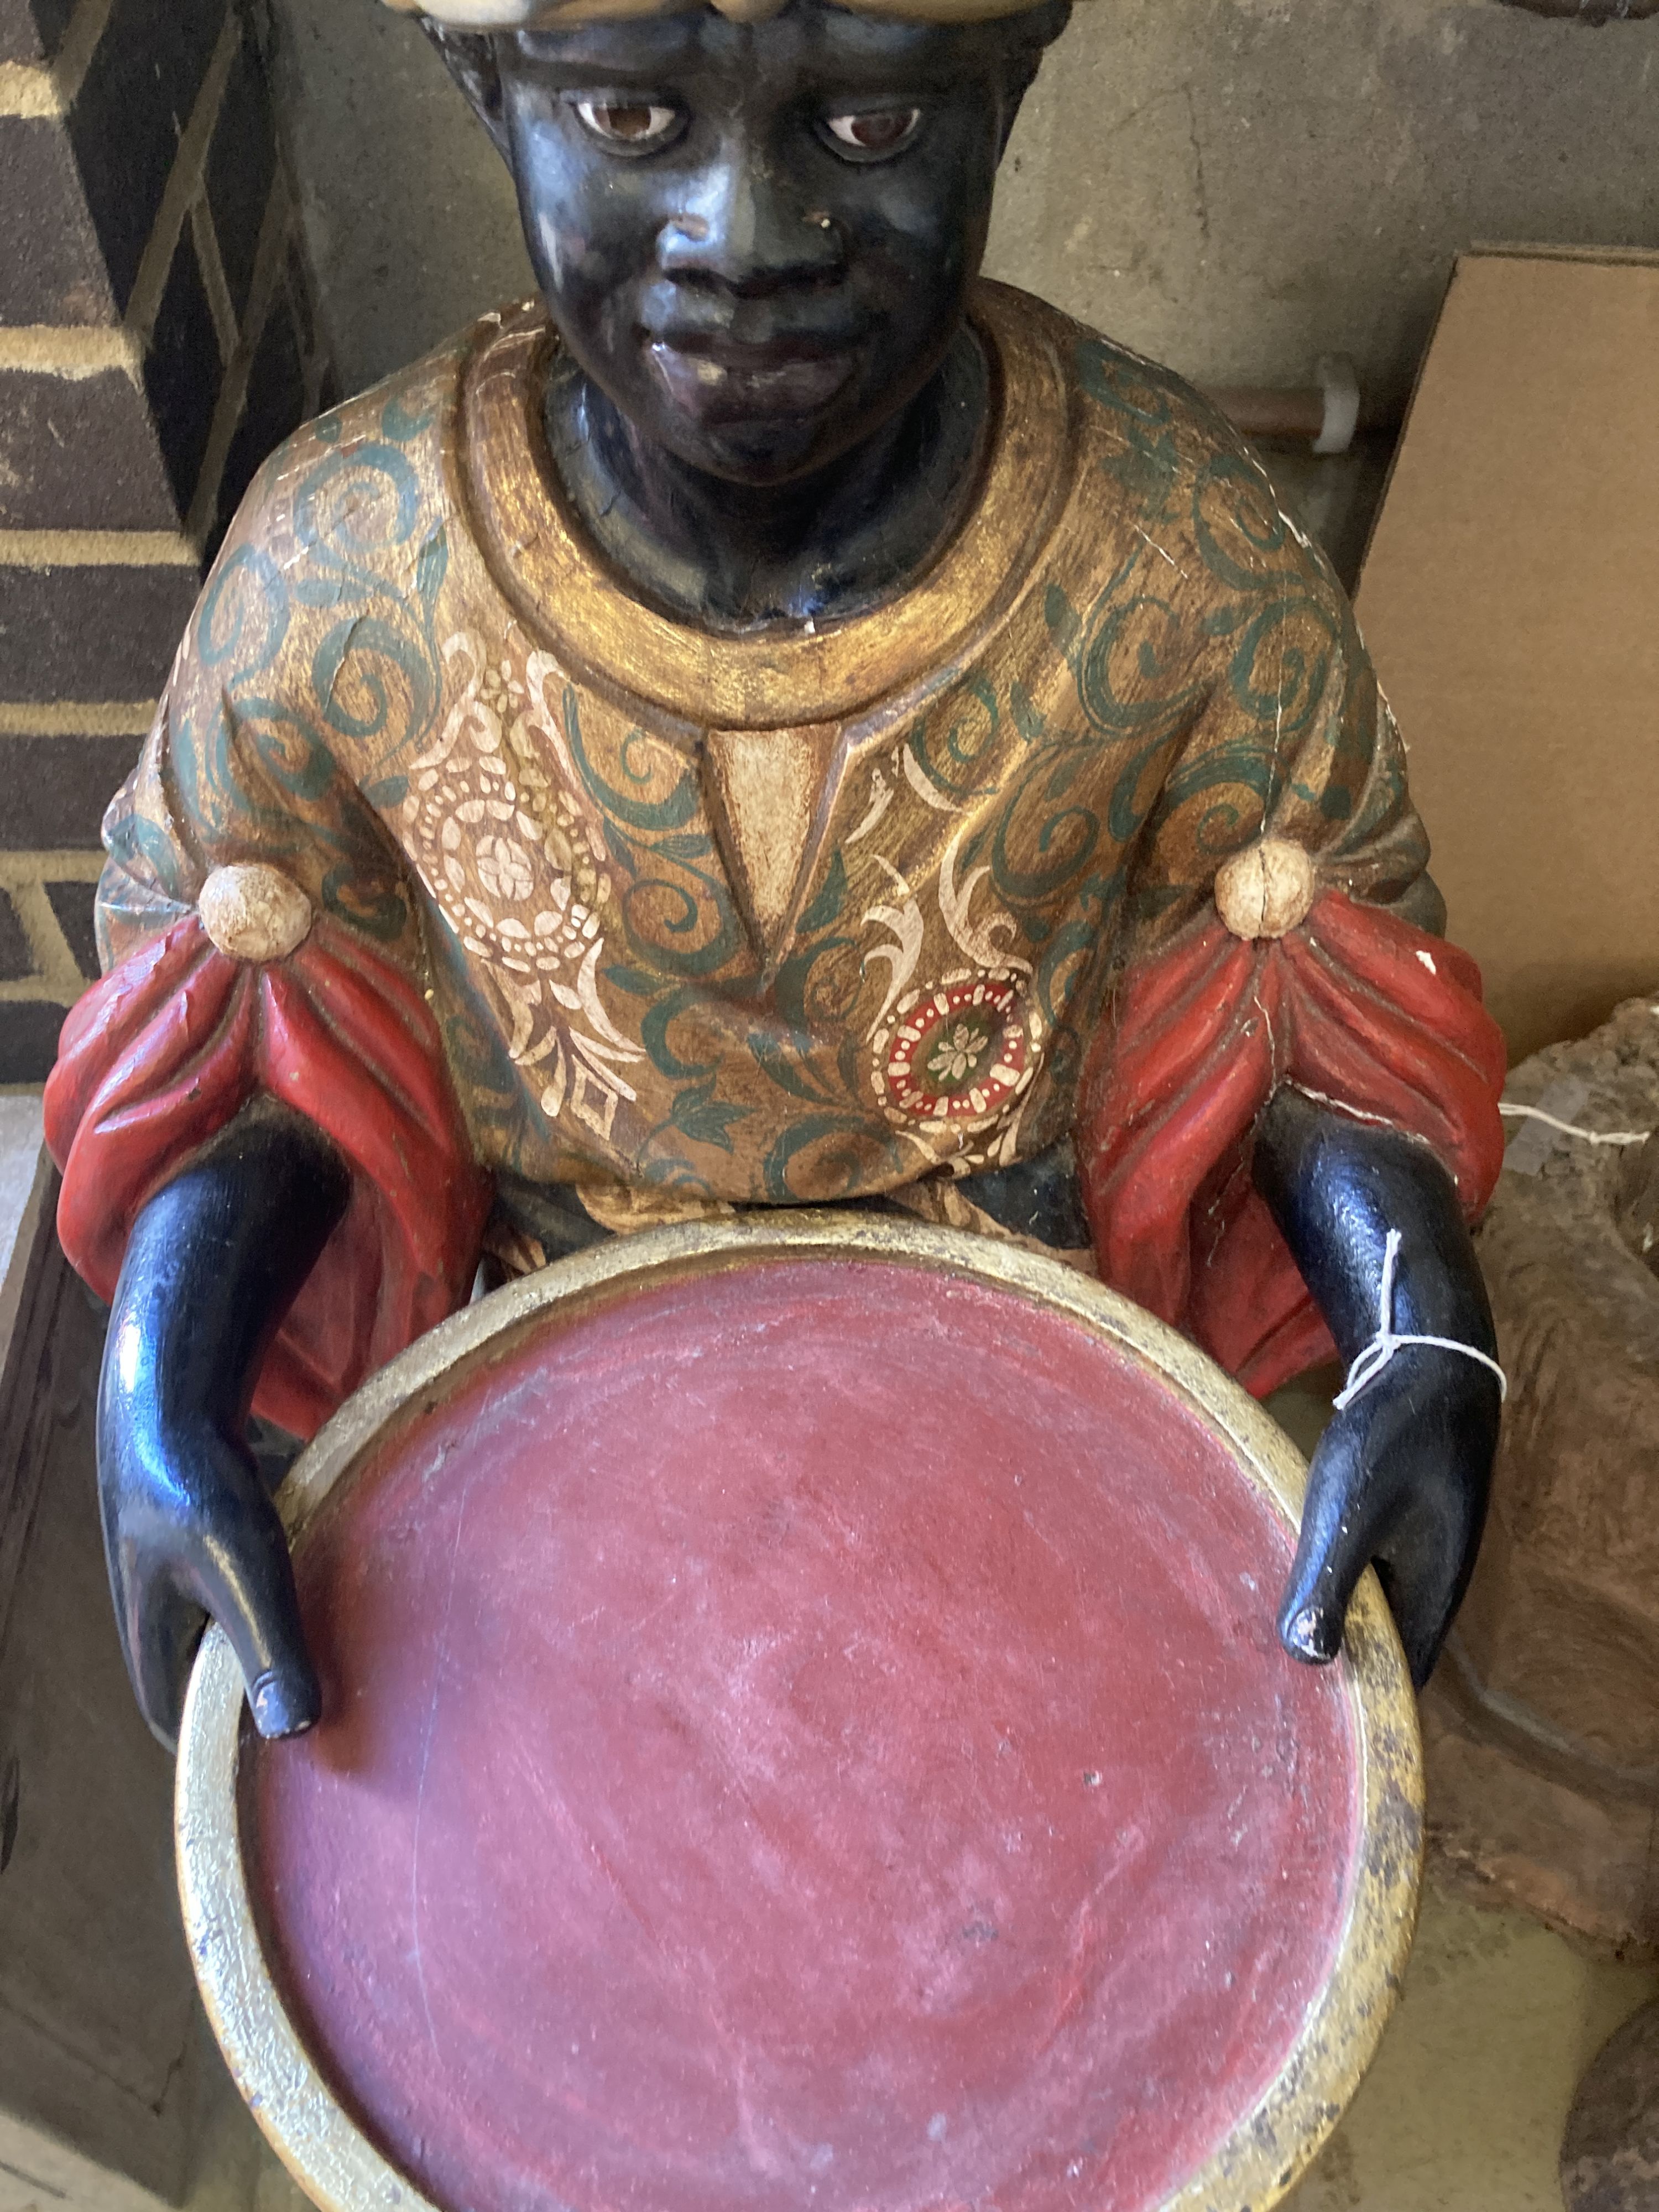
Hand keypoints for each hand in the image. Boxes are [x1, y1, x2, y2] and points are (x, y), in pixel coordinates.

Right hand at [98, 1390, 319, 1750]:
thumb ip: (269, 1649)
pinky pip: (247, 1590)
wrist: (173, 1400)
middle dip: (259, 1698)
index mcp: (155, 1646)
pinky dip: (282, 1595)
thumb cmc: (197, 1488)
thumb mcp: (244, 1573)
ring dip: (276, 1641)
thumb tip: (295, 1732)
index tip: (297, 1762)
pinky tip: (333, 1586)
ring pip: (231, 1634)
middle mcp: (161, 1620)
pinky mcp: (207, 1544)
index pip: (185, 1728)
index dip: (231, 1748)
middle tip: (336, 1712)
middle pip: (209, 1684)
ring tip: (341, 1654)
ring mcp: (181, 1580)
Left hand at [1277, 1346, 1498, 1687]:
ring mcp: (1413, 1555)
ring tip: (1249, 1643)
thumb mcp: (1351, 1511)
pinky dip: (1321, 1581)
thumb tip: (1308, 1659)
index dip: (1351, 1708)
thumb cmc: (1393, 1436)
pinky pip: (1358, 1572)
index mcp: (1430, 1599)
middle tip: (1250, 1689)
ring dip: (1320, 1620)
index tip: (1289, 1725)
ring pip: (1364, 1609)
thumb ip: (1331, 1581)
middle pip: (1378, 1650)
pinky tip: (1273, 1576)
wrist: (1427, 1362)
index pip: (1395, 1681)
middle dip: (1325, 1668)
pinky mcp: (1394, 1526)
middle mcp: (1427, 1586)